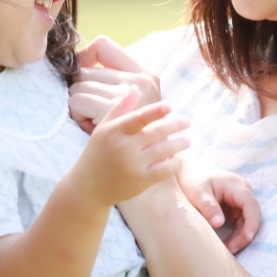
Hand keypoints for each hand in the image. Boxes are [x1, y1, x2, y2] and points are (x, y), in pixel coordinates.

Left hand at [70, 36, 160, 133]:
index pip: (103, 45)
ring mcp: (130, 94)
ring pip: (77, 86)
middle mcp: (140, 79)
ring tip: (95, 120)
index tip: (81, 74)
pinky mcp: (113, 110)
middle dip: (81, 92)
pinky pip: (76, 102)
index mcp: (145, 73)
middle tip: (94, 111)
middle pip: (83, 70)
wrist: (147, 165)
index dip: (84, 57)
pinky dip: (77, 115)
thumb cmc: (132, 133)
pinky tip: (91, 126)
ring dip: (79, 106)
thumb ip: (114, 80)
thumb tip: (77, 58)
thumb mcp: (132, 102)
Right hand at [70, 89, 189, 206]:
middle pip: (156, 133)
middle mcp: (124, 147)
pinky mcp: (140, 182)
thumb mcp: (103, 129)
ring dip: (179, 144)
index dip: (155, 111)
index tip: (169, 105)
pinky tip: (178, 159)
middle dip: (175, 125)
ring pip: (163, 151)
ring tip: (188, 140)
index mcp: (114, 132)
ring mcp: (133, 165)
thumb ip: (119, 109)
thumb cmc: (97, 153)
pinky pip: (164, 170)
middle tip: (187, 121)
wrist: (88, 188)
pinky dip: (174, 164)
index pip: (138, 118)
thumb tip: (134, 88)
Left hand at [177, 159, 260, 253]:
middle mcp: (241, 191)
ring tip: (227, 250)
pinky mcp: (234, 205)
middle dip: (245, 234)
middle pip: (252, 215)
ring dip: (240, 236)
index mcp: (235, 185)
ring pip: (247, 221)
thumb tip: (219, 224)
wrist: (186, 171)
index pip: (250, 205)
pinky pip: (240, 221)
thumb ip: (208, 207)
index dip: (252, 222)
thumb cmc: (191, 179)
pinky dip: (235, 233)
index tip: (247, 238)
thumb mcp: (196, 193)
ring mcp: (239, 198)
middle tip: (232, 250)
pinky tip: (226, 244)